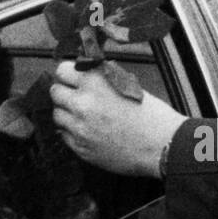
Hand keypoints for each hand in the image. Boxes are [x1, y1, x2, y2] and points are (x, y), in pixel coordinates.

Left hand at [50, 62, 186, 176]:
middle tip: (78, 97)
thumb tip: (85, 73)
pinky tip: (90, 131)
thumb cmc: (152, 116)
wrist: (162, 146)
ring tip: (86, 116)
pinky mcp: (81, 148)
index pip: (61, 70)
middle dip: (65, 93)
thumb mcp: (128, 85)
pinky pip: (65, 135)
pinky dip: (73, 132)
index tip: (72, 78)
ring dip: (68, 113)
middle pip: (55, 92)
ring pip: (57, 115)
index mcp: (95, 82)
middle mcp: (83, 103)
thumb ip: (102, 78)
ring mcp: (79, 127)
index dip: (68, 74)